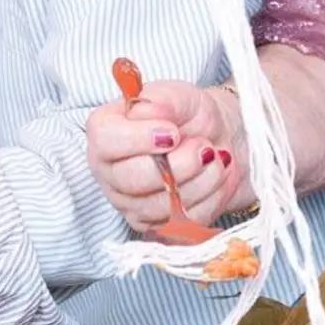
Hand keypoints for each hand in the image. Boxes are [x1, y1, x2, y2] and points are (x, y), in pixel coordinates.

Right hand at [86, 79, 241, 233]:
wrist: (220, 142)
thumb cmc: (190, 116)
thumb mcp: (179, 96)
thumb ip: (161, 100)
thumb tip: (145, 112)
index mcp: (104, 133)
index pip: (105, 140)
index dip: (139, 138)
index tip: (172, 132)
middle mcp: (110, 172)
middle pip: (132, 178)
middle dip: (180, 163)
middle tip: (203, 145)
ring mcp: (130, 204)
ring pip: (162, 204)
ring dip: (200, 180)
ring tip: (212, 157)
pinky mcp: (157, 228)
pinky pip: (185, 223)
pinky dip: (209, 198)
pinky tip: (212, 178)